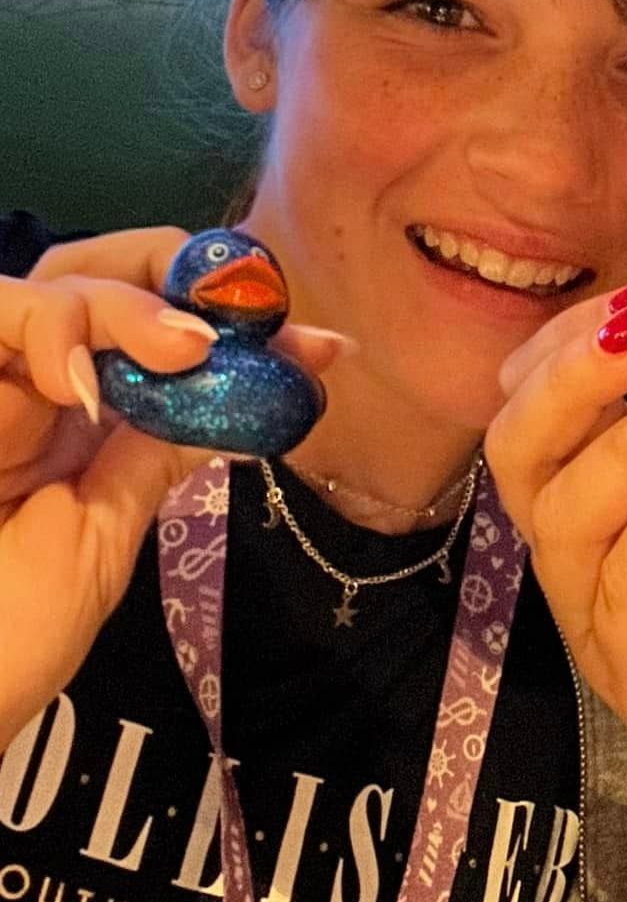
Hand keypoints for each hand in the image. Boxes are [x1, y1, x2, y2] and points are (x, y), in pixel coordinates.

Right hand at [0, 227, 344, 745]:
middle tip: (254, 321)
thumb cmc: (9, 627)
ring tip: (185, 350)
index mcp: (78, 414)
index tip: (319, 347)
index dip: (233, 320)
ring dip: (129, 303)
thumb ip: (159, 451)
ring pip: (57, 282)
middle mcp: (31, 381)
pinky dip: (48, 328)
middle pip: (105, 274)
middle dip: (184, 282)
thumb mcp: (106, 529)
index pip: (158, 326)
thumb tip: (253, 397)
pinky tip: (78, 388)